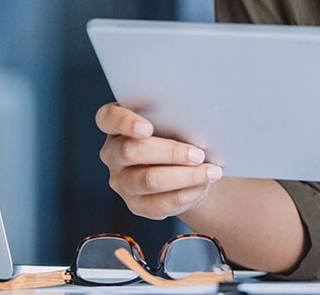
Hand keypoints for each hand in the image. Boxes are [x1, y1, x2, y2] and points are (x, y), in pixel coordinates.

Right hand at [96, 103, 223, 219]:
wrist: (186, 163)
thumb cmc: (178, 131)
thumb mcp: (174, 117)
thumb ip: (174, 115)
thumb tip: (196, 120)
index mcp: (116, 123)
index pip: (108, 118)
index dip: (125, 122)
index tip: (148, 128)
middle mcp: (112, 153)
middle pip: (132, 151)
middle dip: (170, 152)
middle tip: (199, 154)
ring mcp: (121, 181)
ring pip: (149, 180)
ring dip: (185, 176)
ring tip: (211, 171)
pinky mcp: (136, 204)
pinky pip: (159, 204)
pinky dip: (185, 194)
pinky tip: (202, 186)